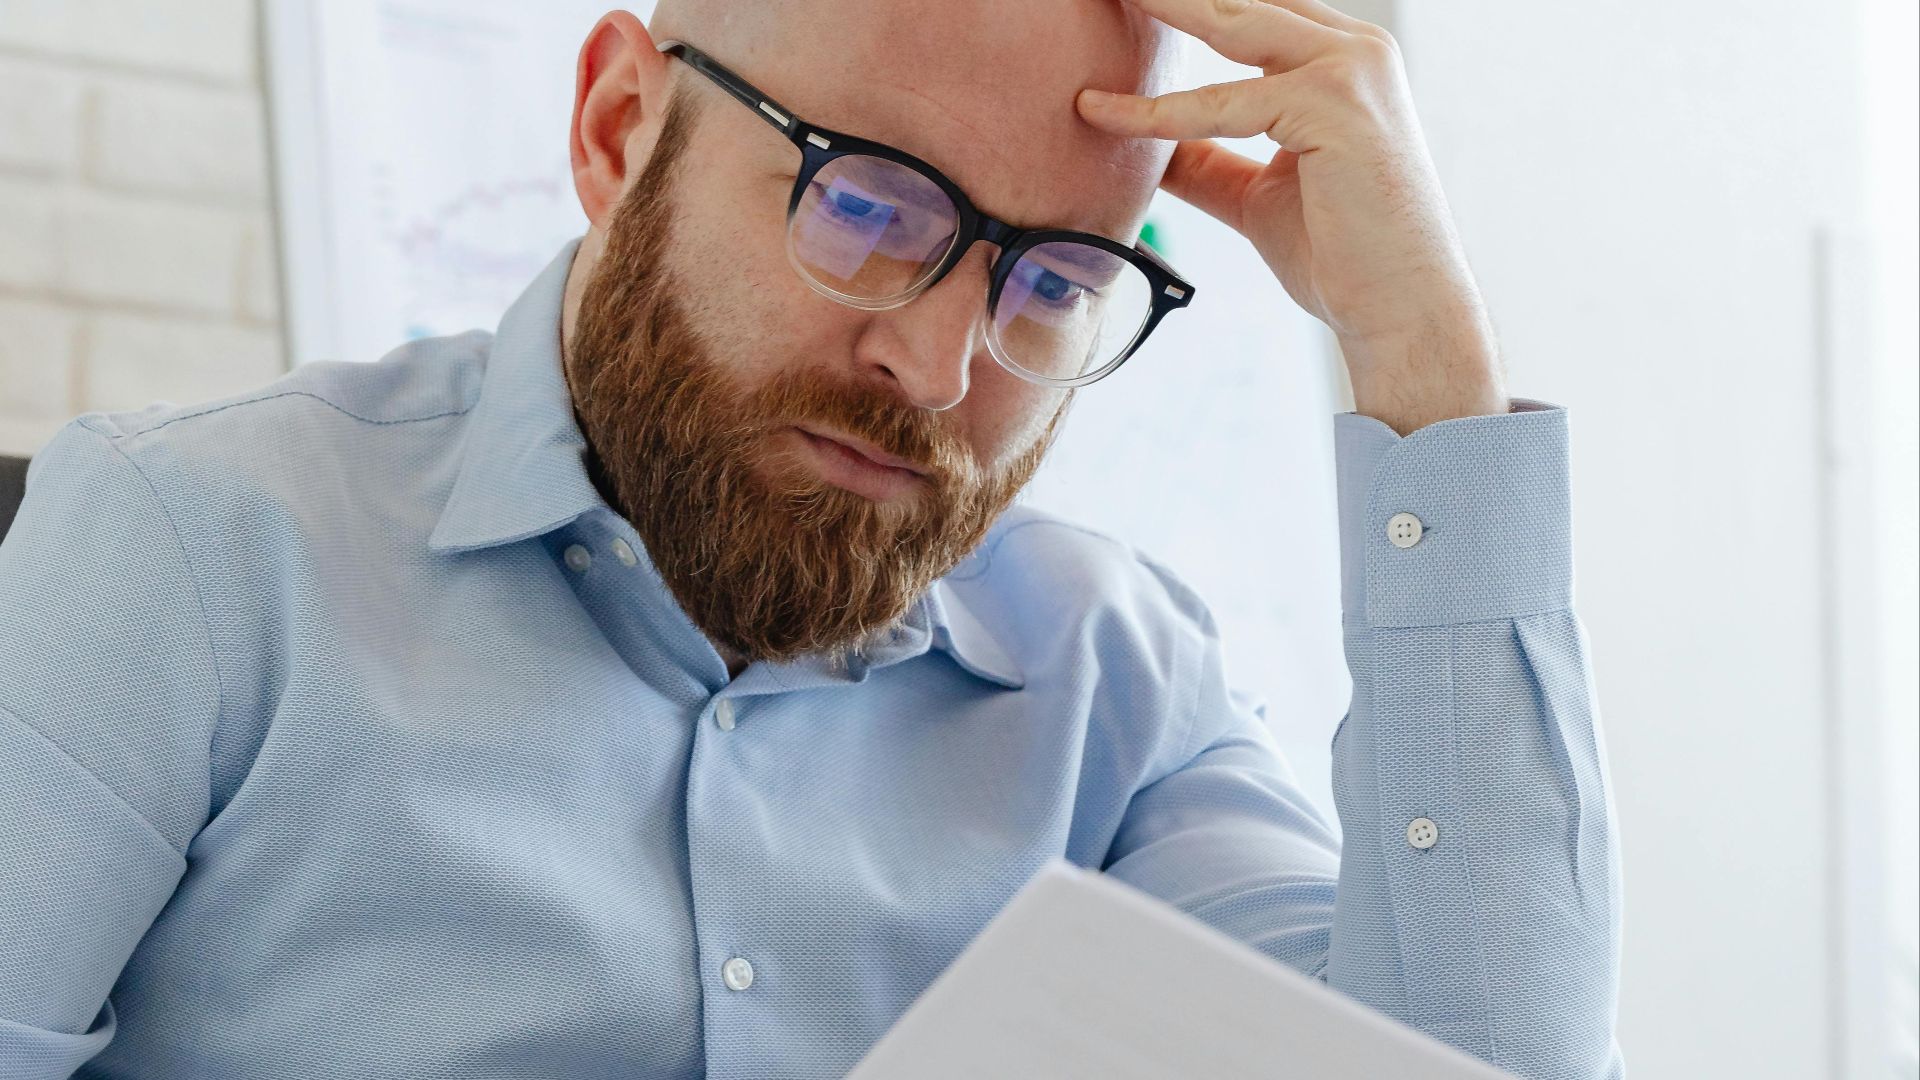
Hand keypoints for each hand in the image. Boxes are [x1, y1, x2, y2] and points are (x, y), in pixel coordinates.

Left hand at [1077, 0, 1506, 431]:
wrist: (1398, 309)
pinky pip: (1220, 102)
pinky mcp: (1333, 103)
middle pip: (1239, 1)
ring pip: (1228, 24)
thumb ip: (1206, 163)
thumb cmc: (1340, 254)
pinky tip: (1101, 111)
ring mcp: (1350, 69)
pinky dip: (1156, 112)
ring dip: (1162, 7)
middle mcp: (1354, 48)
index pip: (1251, 11)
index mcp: (1342, 60)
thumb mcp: (1255, 195)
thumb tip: (1146, 148)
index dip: (1189, 4)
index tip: (1130, 0)